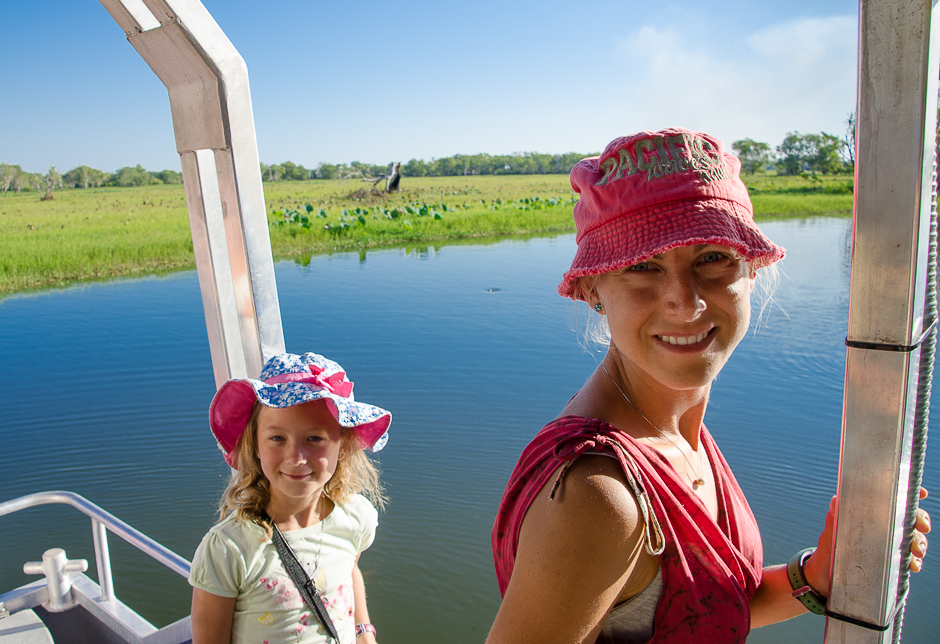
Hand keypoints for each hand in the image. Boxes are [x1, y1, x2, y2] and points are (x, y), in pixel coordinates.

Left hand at [804, 489, 930, 592]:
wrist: (823, 578)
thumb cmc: (828, 550)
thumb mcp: (831, 531)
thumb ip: (835, 515)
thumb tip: (837, 499)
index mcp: (868, 515)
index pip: (892, 500)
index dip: (908, 495)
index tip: (921, 493)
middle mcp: (881, 528)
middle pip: (908, 519)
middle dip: (919, 520)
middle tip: (922, 528)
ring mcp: (887, 546)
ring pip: (912, 538)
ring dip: (920, 542)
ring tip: (916, 552)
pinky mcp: (891, 564)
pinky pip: (908, 559)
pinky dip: (914, 561)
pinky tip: (913, 565)